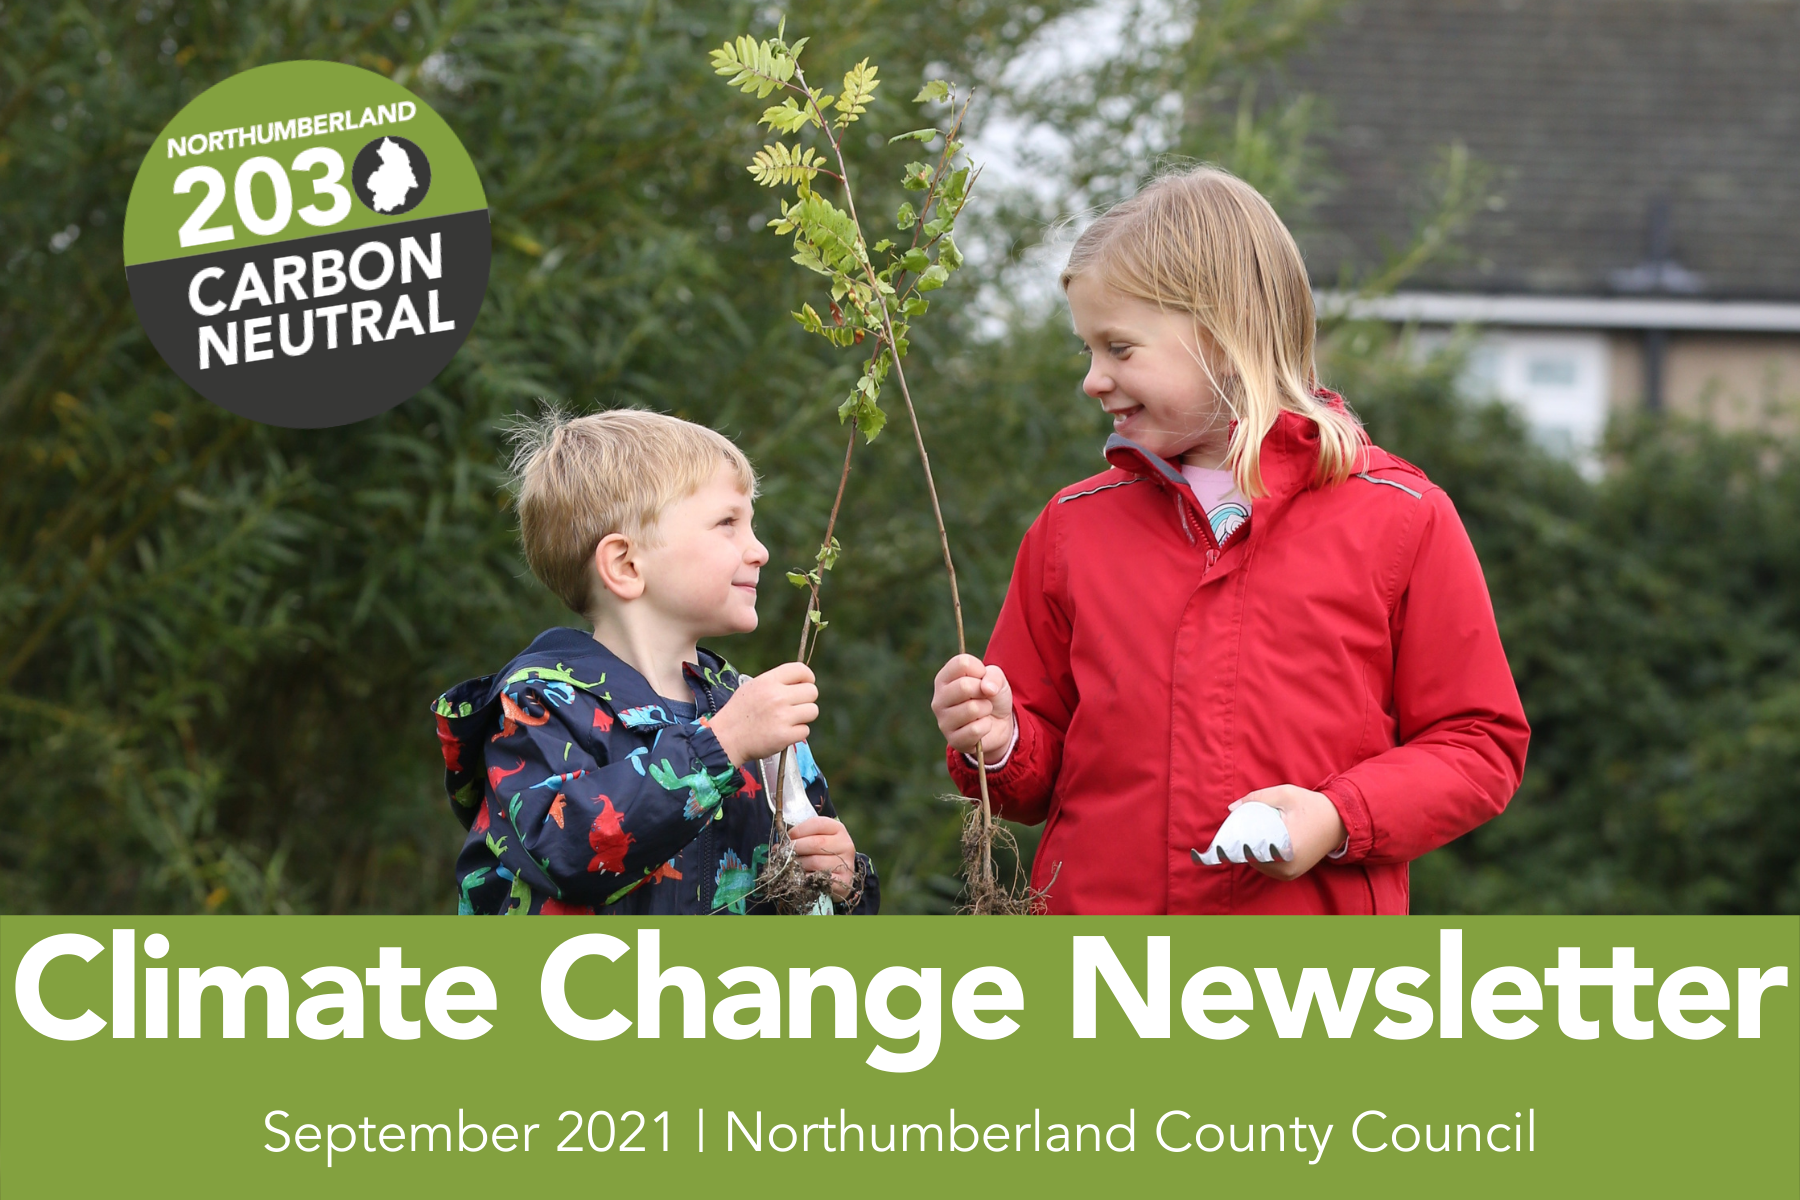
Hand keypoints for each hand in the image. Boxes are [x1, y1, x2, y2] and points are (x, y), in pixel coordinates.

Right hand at [707, 662, 817, 765]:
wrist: (725, 738)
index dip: (807, 678)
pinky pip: (805, 731)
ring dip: (803, 717)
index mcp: (768, 681)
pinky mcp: (785, 736)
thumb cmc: (739, 713)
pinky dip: (796, 734)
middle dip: (806, 700)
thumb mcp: (752, 687)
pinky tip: (782, 732)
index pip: (801, 670)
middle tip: (794, 707)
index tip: (805, 685)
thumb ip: (775, 682)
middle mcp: (777, 696)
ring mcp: (782, 716)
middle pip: (812, 691)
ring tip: (788, 720)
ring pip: (813, 711)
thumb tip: (801, 682)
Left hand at [788, 816, 857, 901]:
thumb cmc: (824, 853)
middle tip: (783, 853)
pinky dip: (806, 879)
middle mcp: (845, 844)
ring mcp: (846, 863)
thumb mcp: (817, 839)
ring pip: (815, 862)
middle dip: (795, 848)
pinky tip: (800, 878)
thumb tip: (778, 847)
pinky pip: (819, 878)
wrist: (842, 875)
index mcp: (838, 829)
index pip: (817, 824)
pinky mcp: (843, 880)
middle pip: (816, 843)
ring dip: (798, 865)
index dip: (798, 830)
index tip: (787, 837)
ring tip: (790, 866)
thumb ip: (800, 838)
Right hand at [932, 654, 1013, 764]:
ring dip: (986, 709)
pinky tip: (981, 726)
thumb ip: (994, 676)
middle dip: (983, 692)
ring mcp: (943, 721)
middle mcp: (939, 698)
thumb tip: (987, 689)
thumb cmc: (991, 696)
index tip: (982, 678)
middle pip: (964, 686)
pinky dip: (986, 726)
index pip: (961, 663)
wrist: (999, 724)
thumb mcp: (997, 679)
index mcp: (944, 679)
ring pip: (972, 709)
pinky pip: (976, 729)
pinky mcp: (953, 740)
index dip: (979, 670)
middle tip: (984, 697)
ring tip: (983, 712)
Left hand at [1228, 785, 1346, 881]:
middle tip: (1236, 830)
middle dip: (1242, 844)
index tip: (1226, 834)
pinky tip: (1259, 844)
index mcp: (1285, 848)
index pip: (1249, 849)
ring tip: (1247, 835)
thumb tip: (1232, 809)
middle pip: (1251, 858)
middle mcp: (1287, 867)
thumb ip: (1256, 799)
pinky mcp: (1292, 874)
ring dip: (1251, 852)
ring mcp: (1290, 874)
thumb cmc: (1311, 806)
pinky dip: (1261, 857)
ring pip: (1258, 864)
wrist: (1339, 821)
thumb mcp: (1284, 794)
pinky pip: (1268, 867)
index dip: (1235, 841)